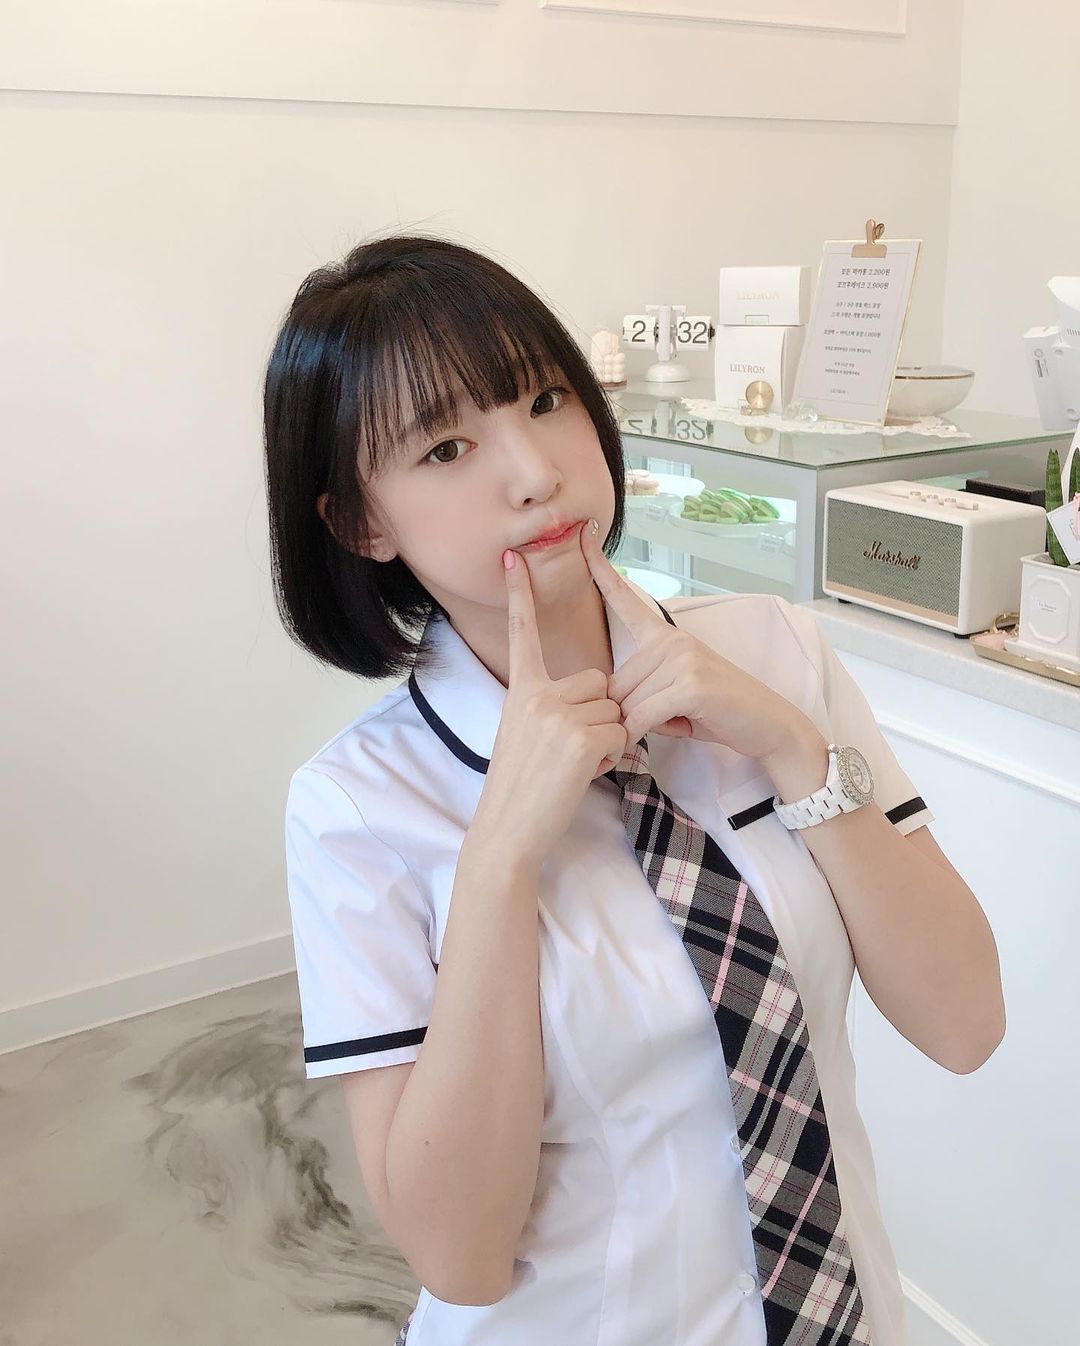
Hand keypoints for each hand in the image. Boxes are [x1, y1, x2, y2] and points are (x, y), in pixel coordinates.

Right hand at [473, 528, 629, 870]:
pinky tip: (582, 775)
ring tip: (573, 765)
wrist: (507, 830)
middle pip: (600, 683)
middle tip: (570, 751)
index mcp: (520, 691)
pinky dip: (612, 757)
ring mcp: (557, 716)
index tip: (514, 557)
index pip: (522, 634)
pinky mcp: (580, 740)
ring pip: (615, 710)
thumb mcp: (522, 733)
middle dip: (600, 715)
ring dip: (607, 739)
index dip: (521, 594)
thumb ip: (548, 706)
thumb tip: (592, 695)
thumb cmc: (520, 788)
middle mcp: (536, 696)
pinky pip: (621, 734)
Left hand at [579, 519, 808, 763]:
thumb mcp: (674, 692)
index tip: (582, 535)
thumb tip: (609, 701)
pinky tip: (678, 729)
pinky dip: (645, 733)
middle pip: (616, 685)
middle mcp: (671, 640)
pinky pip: (643, 716)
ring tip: (684, 719)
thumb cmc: (717, 711)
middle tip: (673, 716)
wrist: (767, 725)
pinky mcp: (689, 684)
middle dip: (633, 713)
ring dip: (646, 725)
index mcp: (665, 636)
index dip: (599, 568)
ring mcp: (682, 659)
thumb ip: (642, 687)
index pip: (625, 599)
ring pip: (628, 704)